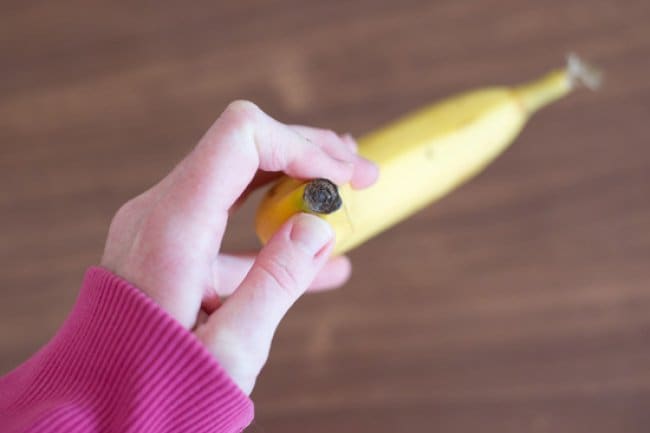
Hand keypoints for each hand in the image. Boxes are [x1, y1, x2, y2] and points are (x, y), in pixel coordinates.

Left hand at [101, 100, 377, 393]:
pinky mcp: (173, 244)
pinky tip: (322, 256)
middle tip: (361, 175)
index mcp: (173, 227)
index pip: (241, 138)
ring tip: (346, 197)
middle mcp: (163, 211)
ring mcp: (165, 224)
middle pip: (244, 147)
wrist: (102, 405)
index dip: (301, 145)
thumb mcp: (231, 347)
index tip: (345, 177)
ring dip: (296, 182)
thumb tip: (319, 225)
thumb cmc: (160, 386)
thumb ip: (277, 282)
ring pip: (240, 175)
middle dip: (309, 155)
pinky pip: (230, 217)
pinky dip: (275, 225)